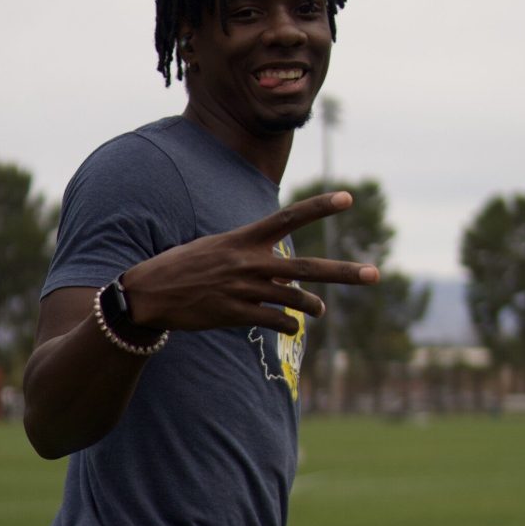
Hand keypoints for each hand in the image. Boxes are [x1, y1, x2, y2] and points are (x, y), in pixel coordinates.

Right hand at [122, 191, 379, 335]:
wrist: (150, 293)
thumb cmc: (183, 266)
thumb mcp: (216, 247)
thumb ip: (251, 253)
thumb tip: (281, 270)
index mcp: (244, 239)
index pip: (290, 217)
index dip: (320, 207)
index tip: (349, 198)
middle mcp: (249, 262)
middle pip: (306, 267)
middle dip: (344, 272)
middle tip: (375, 274)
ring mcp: (244, 290)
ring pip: (295, 300)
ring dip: (312, 306)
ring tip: (321, 310)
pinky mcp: (236, 315)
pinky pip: (275, 322)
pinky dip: (288, 325)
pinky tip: (291, 327)